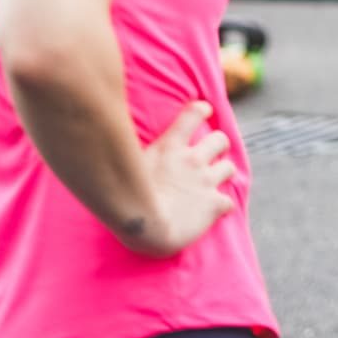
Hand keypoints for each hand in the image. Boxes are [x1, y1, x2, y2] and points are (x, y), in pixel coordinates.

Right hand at [116, 100, 235, 256]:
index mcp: (171, 147)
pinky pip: (228, 203)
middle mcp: (193, 160)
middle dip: (218, 145)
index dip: (202, 110)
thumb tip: (108, 137)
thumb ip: (126, 151)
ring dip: (223, 172)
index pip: (194, 113)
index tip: (205, 110)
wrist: (146, 227)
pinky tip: (216, 211)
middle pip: (220, 139)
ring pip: (229, 167)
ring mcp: (206, 181)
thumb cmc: (124, 198)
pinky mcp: (214, 204)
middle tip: (211, 153)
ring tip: (216, 180)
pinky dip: (223, 206)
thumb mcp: (124, 164)